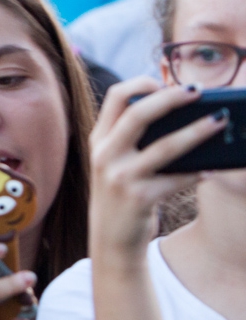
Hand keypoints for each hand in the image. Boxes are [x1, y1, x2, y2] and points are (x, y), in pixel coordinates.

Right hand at [90, 78, 216, 259]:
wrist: (110, 238)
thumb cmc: (121, 192)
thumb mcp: (114, 161)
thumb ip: (131, 137)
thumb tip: (178, 111)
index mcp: (99, 140)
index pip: (116, 98)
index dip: (142, 84)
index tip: (165, 82)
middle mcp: (106, 155)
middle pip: (139, 115)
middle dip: (172, 98)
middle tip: (199, 91)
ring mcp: (121, 177)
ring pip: (165, 146)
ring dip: (197, 131)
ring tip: (220, 120)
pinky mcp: (140, 198)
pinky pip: (177, 179)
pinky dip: (198, 171)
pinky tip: (213, 168)